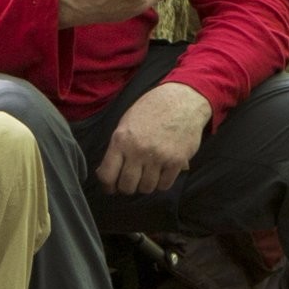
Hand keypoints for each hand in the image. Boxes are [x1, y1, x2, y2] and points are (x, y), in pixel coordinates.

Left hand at [98, 79, 212, 193]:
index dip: (108, 186)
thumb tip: (106, 172)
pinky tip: (161, 173)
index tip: (112, 187)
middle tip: (132, 182)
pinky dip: (162, 183)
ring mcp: (158, 157)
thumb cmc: (151, 109)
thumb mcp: (127, 122)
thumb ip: (117, 147)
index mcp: (121, 140)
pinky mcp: (176, 161)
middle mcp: (138, 150)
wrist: (182, 100)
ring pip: (147, 188)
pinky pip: (165, 185)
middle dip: (128, 187)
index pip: (107, 175)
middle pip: (127, 186)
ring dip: (146, 185)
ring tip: (148, 176)